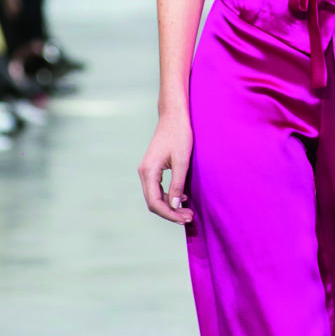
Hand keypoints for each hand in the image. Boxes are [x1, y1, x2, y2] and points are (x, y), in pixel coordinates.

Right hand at [138, 107, 194, 224]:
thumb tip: (173, 206)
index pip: (155, 202)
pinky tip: (182, 197)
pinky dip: (169, 196)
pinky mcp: (153, 168)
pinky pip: (157, 189)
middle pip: (153, 202)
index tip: (185, 218)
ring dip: (170, 206)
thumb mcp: (182, 161)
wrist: (174, 116)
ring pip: (155, 197)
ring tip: (188, 211)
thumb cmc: (179, 135)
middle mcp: (144, 172)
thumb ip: (177, 185)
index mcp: (148, 171)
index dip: (170, 214)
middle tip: (190, 217)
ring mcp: (147, 170)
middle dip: (171, 213)